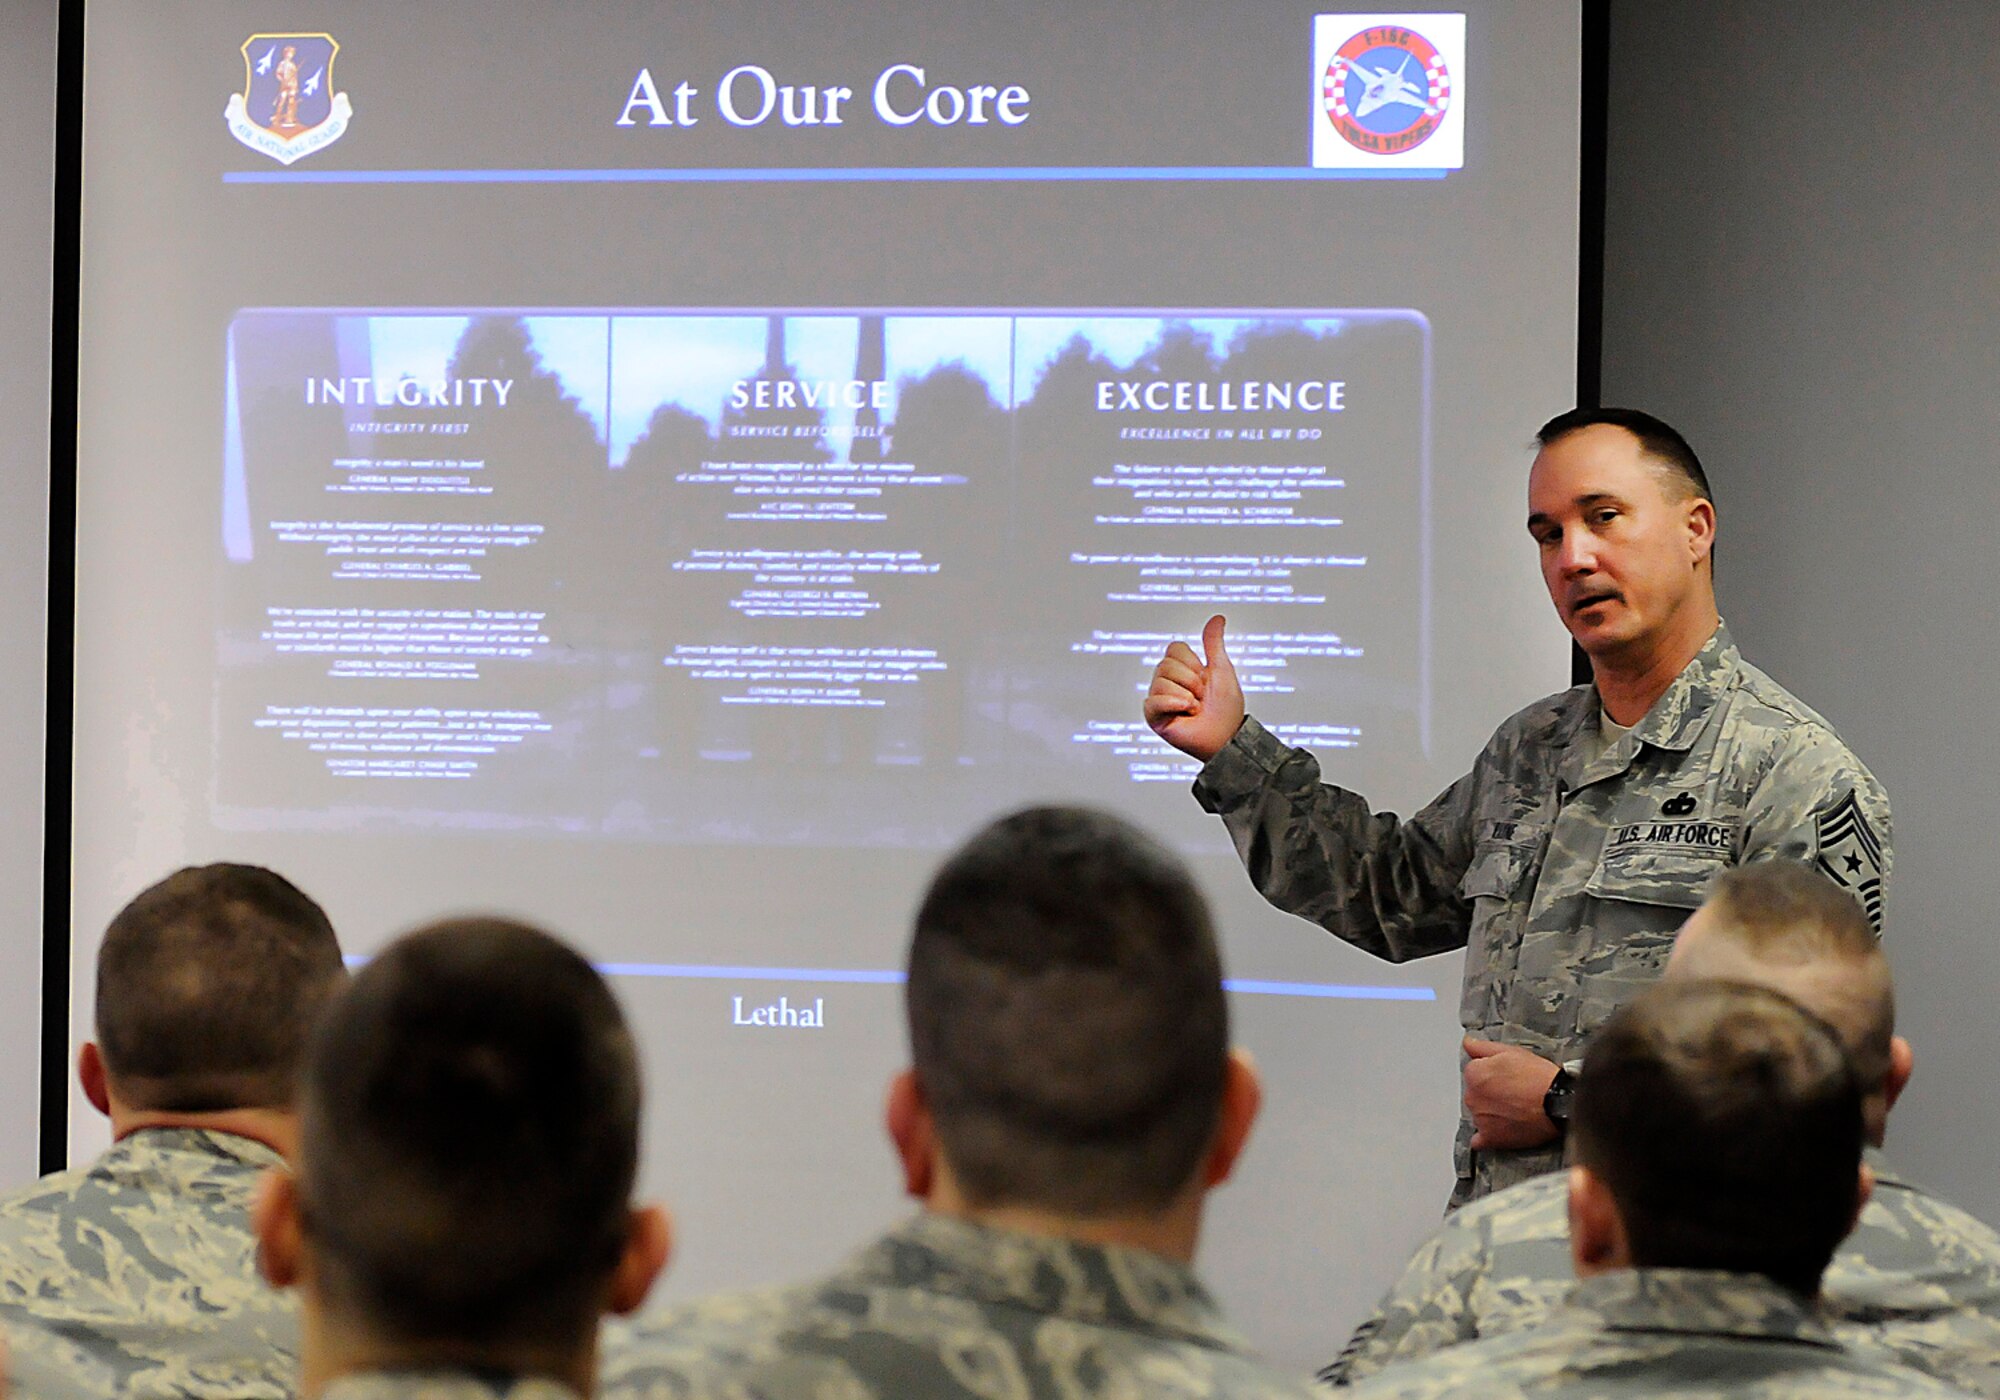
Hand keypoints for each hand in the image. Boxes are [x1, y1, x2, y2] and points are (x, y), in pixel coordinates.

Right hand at [1142, 614, 1244, 761]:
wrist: (1226, 736)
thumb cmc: (1226, 708)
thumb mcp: (1221, 669)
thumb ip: (1214, 643)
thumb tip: (1218, 618)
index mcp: (1182, 669)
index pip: (1175, 648)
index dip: (1194, 663)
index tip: (1205, 679)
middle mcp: (1167, 681)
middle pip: (1167, 664)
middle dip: (1191, 681)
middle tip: (1201, 697)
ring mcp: (1159, 698)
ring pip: (1161, 682)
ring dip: (1186, 696)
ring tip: (1194, 708)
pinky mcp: (1153, 716)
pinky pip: (1154, 701)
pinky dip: (1173, 705)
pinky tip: (1185, 714)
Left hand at [1462, 1038, 1561, 1151]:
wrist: (1558, 1102)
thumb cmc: (1538, 1077)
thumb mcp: (1510, 1051)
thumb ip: (1482, 1048)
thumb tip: (1468, 1043)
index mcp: (1474, 1075)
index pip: (1474, 1073)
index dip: (1491, 1074)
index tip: (1504, 1077)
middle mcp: (1472, 1097)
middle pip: (1476, 1094)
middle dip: (1490, 1094)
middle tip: (1512, 1093)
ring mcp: (1480, 1119)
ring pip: (1479, 1115)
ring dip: (1490, 1113)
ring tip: (1515, 1109)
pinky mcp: (1491, 1138)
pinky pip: (1479, 1141)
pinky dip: (1486, 1137)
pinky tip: (1498, 1130)